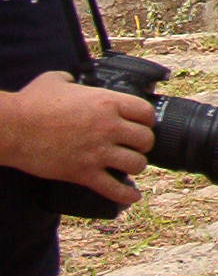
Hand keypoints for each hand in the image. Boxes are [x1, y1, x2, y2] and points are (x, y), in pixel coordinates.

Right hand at [0, 72, 154, 205]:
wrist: (11, 128)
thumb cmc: (31, 103)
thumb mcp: (56, 80)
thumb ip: (72, 79)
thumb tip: (72, 79)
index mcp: (108, 102)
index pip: (146, 112)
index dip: (146, 119)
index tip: (142, 124)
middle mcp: (108, 127)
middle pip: (145, 139)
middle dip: (143, 144)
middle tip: (135, 146)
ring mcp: (97, 151)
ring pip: (136, 164)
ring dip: (136, 166)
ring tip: (130, 166)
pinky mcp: (82, 173)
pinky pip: (113, 189)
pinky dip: (125, 195)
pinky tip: (132, 197)